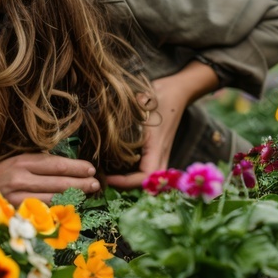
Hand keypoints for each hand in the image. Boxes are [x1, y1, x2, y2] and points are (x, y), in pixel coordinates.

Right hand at [0, 152, 99, 203]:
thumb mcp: (15, 161)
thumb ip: (37, 162)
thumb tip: (67, 165)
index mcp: (20, 162)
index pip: (55, 165)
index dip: (75, 167)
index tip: (91, 169)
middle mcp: (19, 179)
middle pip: (58, 182)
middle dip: (80, 183)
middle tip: (96, 184)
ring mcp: (17, 198)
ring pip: (53, 199)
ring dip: (73, 197)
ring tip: (87, 194)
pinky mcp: (17, 214)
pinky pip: (43, 212)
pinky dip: (58, 210)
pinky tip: (69, 207)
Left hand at [105, 61, 217, 189]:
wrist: (177, 91)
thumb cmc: (160, 96)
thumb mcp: (143, 103)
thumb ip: (128, 112)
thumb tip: (108, 117)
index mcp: (157, 147)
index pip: (145, 176)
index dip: (125, 181)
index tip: (106, 177)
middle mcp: (160, 155)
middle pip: (144, 183)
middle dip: (123, 185)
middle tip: (100, 179)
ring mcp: (159, 155)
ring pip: (144, 179)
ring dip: (126, 181)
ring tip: (104, 175)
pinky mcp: (155, 152)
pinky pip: (143, 171)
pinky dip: (129, 174)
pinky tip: (112, 168)